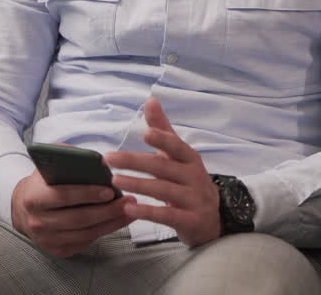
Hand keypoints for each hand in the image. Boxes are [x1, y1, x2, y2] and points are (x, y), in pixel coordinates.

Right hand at [10, 171, 136, 257]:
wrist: (24, 209)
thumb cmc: (42, 184)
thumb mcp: (48, 166)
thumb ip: (67, 158)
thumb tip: (96, 160)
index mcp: (34, 198)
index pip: (64, 196)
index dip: (88, 194)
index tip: (110, 190)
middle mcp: (38, 222)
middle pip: (79, 218)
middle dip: (107, 210)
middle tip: (128, 201)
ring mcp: (47, 239)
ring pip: (86, 233)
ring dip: (111, 223)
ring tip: (129, 211)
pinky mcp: (58, 250)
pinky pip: (86, 242)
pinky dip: (104, 231)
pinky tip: (117, 221)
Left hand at [104, 97, 221, 246]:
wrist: (212, 218)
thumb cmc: (188, 180)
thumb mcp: (178, 155)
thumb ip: (163, 129)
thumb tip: (150, 99)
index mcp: (190, 159)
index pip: (177, 146)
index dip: (163, 139)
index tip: (146, 133)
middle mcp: (194, 177)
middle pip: (162, 167)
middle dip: (134, 161)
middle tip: (109, 158)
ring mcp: (194, 199)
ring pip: (163, 190)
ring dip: (137, 184)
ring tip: (115, 180)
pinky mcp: (191, 220)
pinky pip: (167, 215)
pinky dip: (147, 211)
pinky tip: (129, 207)